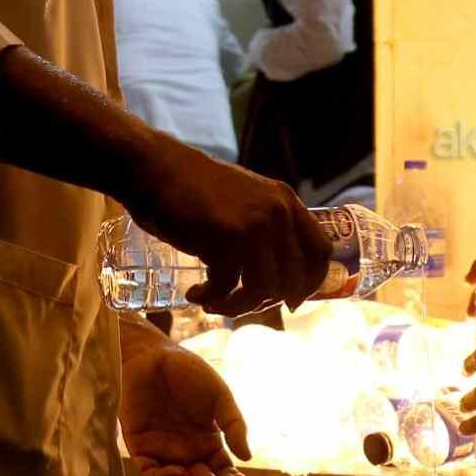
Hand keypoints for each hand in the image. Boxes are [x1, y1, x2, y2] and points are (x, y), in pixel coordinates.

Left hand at [120, 319, 252, 475]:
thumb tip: (247, 457)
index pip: (221, 472)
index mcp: (207, 443)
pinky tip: (173, 472)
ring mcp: (162, 451)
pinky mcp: (139, 446)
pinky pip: (148, 471)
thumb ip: (234, 425)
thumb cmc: (189, 373)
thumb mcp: (219, 397)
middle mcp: (186, 452)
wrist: (154, 356)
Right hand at [121, 134, 329, 316]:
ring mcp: (252, 226)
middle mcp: (277, 213)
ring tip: (215, 304)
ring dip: (238, 307)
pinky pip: (227, 288)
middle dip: (267, 302)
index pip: (320, 252)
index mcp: (287, 201)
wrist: (154, 168)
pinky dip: (211, 298)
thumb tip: (279, 276)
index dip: (310, 283)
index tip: (291, 300)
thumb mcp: (245, 201)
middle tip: (241, 306)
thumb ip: (266, 226)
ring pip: (262, 289)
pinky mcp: (223, 239)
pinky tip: (196, 294)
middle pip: (292, 279)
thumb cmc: (194, 189)